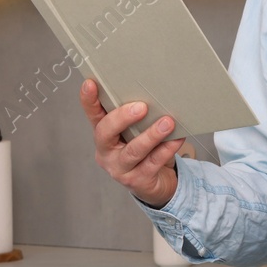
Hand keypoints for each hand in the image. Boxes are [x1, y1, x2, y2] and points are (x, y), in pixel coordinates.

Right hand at [80, 79, 185, 207]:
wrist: (156, 183)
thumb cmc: (146, 150)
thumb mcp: (137, 132)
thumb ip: (137, 117)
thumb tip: (155, 92)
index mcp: (104, 136)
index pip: (93, 115)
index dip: (89, 100)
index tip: (90, 83)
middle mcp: (106, 153)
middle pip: (105, 133)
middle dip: (122, 118)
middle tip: (141, 107)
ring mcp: (120, 169)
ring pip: (133, 150)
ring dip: (151, 135)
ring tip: (167, 122)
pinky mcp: (138, 181)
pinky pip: (153, 162)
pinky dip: (166, 149)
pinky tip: (177, 138)